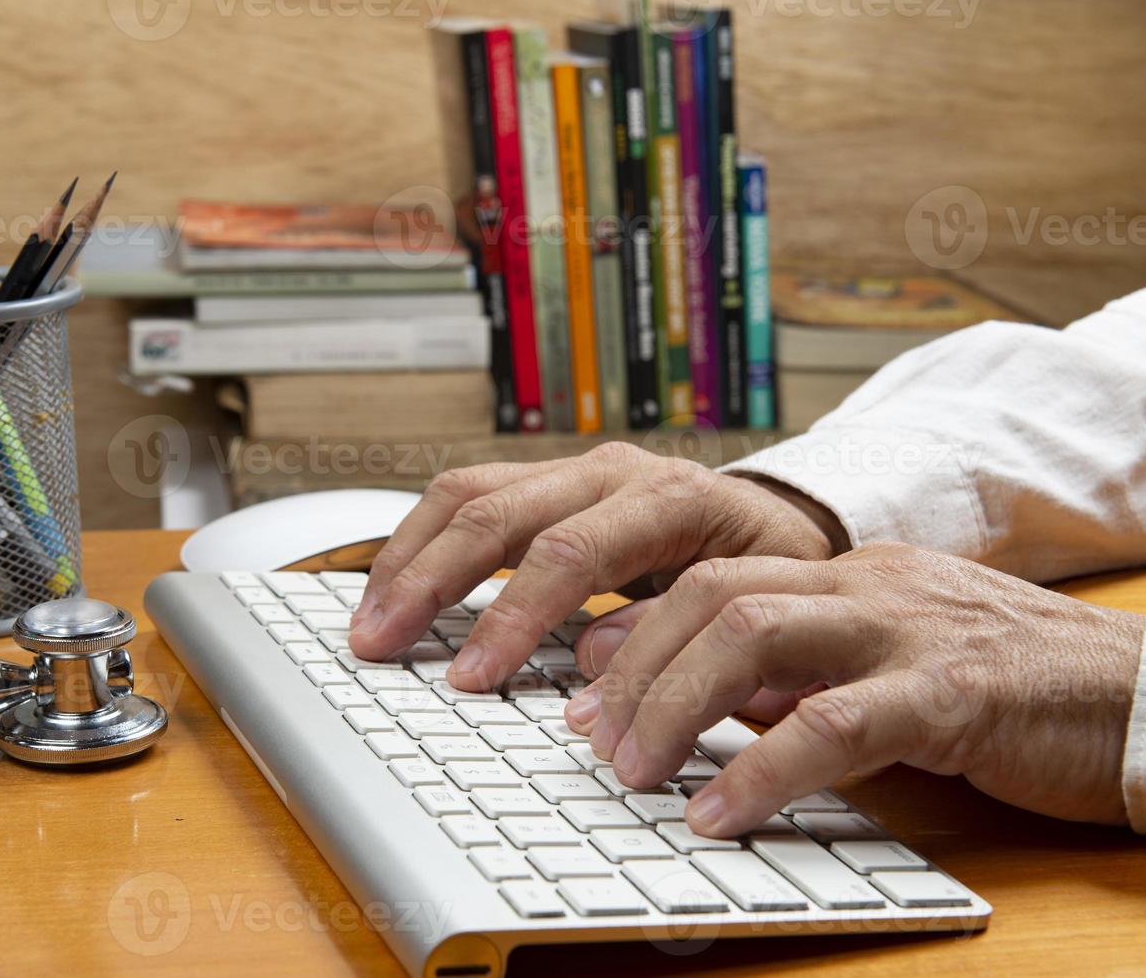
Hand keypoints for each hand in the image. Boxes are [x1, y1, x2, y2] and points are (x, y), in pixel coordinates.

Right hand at [347, 443, 848, 689]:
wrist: (778, 524)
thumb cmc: (768, 573)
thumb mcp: (754, 605)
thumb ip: (679, 625)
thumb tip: (594, 656)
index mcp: (670, 497)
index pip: (572, 550)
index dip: (512, 615)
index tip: (471, 675)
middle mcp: (612, 470)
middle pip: (499, 511)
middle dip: (431, 582)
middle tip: (381, 644)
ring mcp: (574, 470)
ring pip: (467, 492)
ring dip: (408, 557)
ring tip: (368, 618)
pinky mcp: (547, 483)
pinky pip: (467, 497)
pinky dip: (421, 540)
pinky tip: (393, 584)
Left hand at [564, 543, 1145, 835]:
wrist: (1139, 692)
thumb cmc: (1004, 687)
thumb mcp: (884, 664)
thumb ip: (798, 671)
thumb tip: (707, 700)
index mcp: (842, 575)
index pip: (710, 575)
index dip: (631, 625)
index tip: (574, 675)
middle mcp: (862, 584)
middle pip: (711, 591)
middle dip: (632, 663)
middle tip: (585, 733)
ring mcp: (905, 628)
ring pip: (753, 632)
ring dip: (673, 703)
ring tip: (630, 770)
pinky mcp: (952, 690)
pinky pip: (836, 722)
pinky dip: (762, 770)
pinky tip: (718, 814)